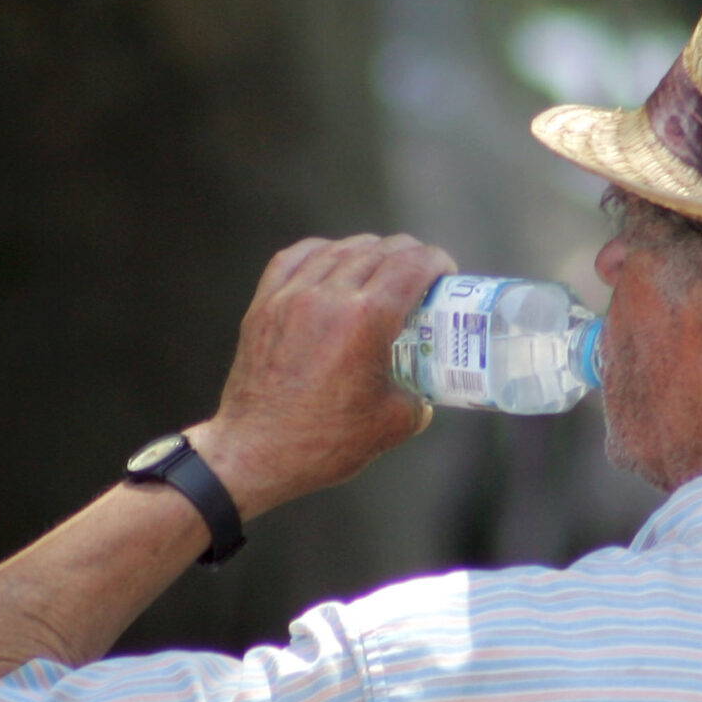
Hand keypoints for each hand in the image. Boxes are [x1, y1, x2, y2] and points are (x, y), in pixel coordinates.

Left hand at [190, 233, 454, 517]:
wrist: (255, 452)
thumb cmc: (323, 442)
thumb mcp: (393, 424)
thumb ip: (419, 398)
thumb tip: (423, 389)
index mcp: (366, 320)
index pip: (411, 266)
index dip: (437, 262)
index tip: (445, 273)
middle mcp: (328, 297)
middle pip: (379, 250)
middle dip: (410, 254)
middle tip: (421, 273)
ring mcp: (291, 296)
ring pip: (339, 249)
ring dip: (370, 250)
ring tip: (382, 267)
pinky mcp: (264, 305)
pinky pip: (296, 257)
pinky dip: (323, 252)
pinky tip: (333, 261)